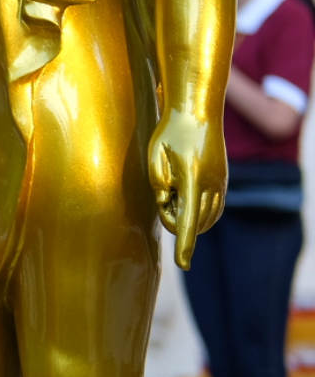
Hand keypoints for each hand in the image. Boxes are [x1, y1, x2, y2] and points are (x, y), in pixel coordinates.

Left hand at [149, 107, 225, 267]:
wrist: (197, 113)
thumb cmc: (169, 132)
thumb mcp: (154, 155)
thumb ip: (158, 181)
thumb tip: (166, 200)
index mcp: (193, 179)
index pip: (188, 220)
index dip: (184, 244)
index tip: (183, 263)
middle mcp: (212, 184)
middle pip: (196, 222)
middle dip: (176, 221)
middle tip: (164, 195)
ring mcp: (221, 183)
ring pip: (208, 218)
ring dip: (189, 217)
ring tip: (174, 190)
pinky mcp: (223, 182)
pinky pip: (215, 209)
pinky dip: (201, 213)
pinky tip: (186, 199)